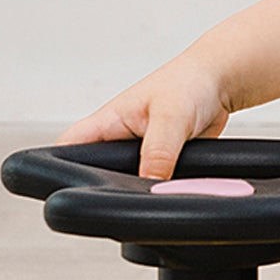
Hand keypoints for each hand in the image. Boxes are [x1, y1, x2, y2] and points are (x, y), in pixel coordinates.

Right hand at [62, 47, 231, 180]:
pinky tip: (171, 192)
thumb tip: (150, 184)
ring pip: (127, 182)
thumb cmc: (190, 81)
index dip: (58, 168)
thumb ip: (158, 152)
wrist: (221, 83)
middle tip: (126, 197)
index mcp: (109, 120)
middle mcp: (119, 138)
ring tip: (154, 192)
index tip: (70, 190)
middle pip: (98, 172)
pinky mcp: (162, 163)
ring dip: (139, 190)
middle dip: (108, 188)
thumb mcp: (171, 116)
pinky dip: (161, 190)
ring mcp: (140, 152)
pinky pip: (155, 184)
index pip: (68, 146)